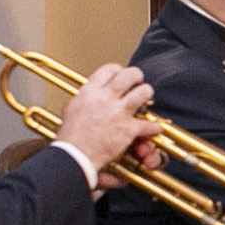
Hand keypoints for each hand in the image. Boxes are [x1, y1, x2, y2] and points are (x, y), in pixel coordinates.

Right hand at [57, 63, 157, 186]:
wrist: (74, 155)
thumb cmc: (71, 137)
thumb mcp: (72, 109)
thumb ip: (84, 99)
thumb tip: (88, 94)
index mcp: (90, 92)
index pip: (108, 69)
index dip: (119, 70)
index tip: (121, 74)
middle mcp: (104, 98)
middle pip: (128, 75)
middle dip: (137, 76)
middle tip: (138, 81)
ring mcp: (117, 112)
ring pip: (142, 92)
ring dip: (147, 93)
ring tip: (147, 96)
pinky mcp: (127, 129)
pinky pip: (148, 124)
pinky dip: (153, 127)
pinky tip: (153, 128)